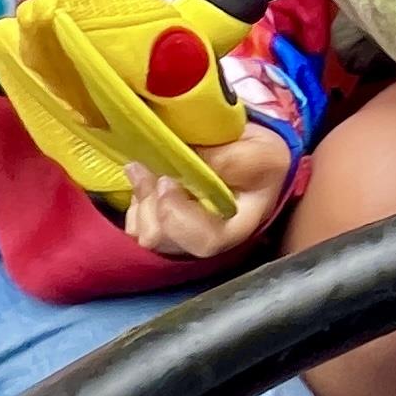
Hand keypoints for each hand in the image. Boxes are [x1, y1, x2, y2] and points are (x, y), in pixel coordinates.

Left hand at [123, 118, 294, 259]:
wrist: (254, 156)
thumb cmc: (261, 159)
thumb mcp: (257, 154)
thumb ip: (224, 160)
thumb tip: (179, 160)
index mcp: (234, 229)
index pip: (202, 241)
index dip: (177, 214)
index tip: (170, 179)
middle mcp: (204, 239)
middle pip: (162, 238)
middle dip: (150, 201)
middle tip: (149, 166)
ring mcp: (180, 236)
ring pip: (143, 231)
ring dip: (139, 196)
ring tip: (144, 167)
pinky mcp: (161, 225)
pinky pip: (134, 222)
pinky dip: (134, 198)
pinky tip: (146, 178)